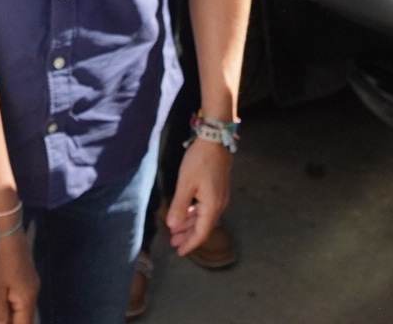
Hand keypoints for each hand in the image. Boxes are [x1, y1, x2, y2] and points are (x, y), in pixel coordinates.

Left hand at [0, 225, 37, 323]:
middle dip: (12, 323)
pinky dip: (12, 304)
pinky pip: (20, 296)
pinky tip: (1, 304)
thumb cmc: (0, 257)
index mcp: (28, 297)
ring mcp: (30, 281)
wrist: (6, 227)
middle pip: (25, 318)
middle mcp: (33, 291)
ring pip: (22, 307)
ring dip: (12, 315)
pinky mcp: (25, 273)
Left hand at [165, 138, 232, 255]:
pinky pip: (205, 208)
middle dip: (188, 236)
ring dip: (190, 224)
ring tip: (176, 231)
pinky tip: (186, 213)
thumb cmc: (199, 161)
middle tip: (173, 243)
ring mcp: (219, 197)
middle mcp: (219, 205)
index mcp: (212, 206)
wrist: (215, 140)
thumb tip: (173, 226)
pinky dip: (194, 214)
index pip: (201, 232)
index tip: (179, 252)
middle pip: (203, 227)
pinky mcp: (217, 189)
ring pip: (204, 217)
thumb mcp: (186, 183)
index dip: (190, 243)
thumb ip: (180, 206)